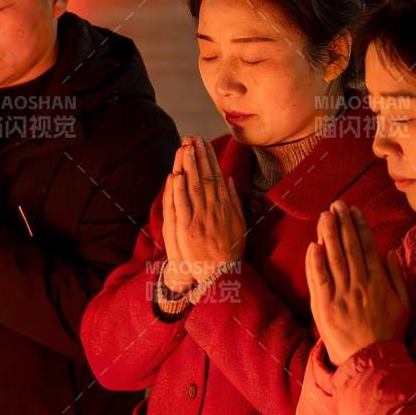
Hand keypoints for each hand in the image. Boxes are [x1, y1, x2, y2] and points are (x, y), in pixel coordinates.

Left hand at [161, 136, 245, 288]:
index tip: (204, 144)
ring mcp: (199, 220)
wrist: (218, 276)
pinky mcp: (186, 230)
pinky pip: (182, 206)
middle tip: (192, 138)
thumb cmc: (228, 252)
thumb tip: (228, 179)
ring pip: (194, 188)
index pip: (216, 177)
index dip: (209, 160)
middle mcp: (213, 211)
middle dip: (198, 157)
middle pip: (205, 178)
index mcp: (225, 208)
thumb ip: (234, 201)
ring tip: (185, 148)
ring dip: (189, 167)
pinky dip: (179, 190)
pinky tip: (176, 175)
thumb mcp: (239, 225)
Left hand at [305, 201, 409, 365]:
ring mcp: (341, 296)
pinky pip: (319, 280)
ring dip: (329, 235)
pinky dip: (315, 263)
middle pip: (349, 248)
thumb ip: (397, 277)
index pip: (367, 248)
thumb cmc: (389, 332)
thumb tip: (390, 252)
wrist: (371, 361)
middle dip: (343, 224)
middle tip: (337, 205)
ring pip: (334, 259)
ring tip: (325, 216)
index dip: (359, 227)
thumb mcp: (404, 303)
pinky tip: (313, 245)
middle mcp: (360, 285)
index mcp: (379, 283)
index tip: (354, 211)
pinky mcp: (325, 307)